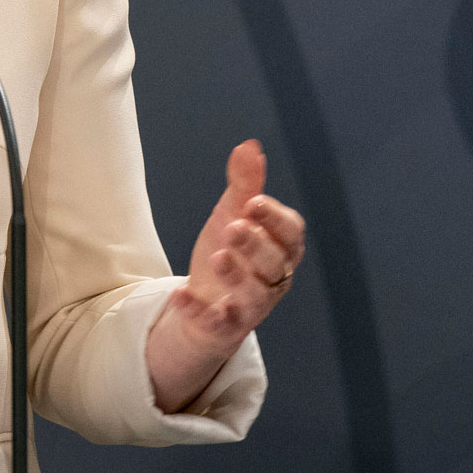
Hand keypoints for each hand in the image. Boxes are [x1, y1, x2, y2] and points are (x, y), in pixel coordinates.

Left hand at [146, 139, 305, 410]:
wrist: (205, 301)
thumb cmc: (230, 252)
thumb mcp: (233, 214)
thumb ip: (244, 184)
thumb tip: (250, 145)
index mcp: (281, 249)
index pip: (292, 234)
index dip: (276, 219)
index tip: (254, 202)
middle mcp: (273, 280)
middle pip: (275, 264)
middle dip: (257, 245)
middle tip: (234, 226)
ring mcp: (250, 307)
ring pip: (254, 297)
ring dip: (237, 277)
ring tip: (218, 256)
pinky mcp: (224, 327)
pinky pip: (216, 323)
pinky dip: (198, 309)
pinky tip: (180, 293)